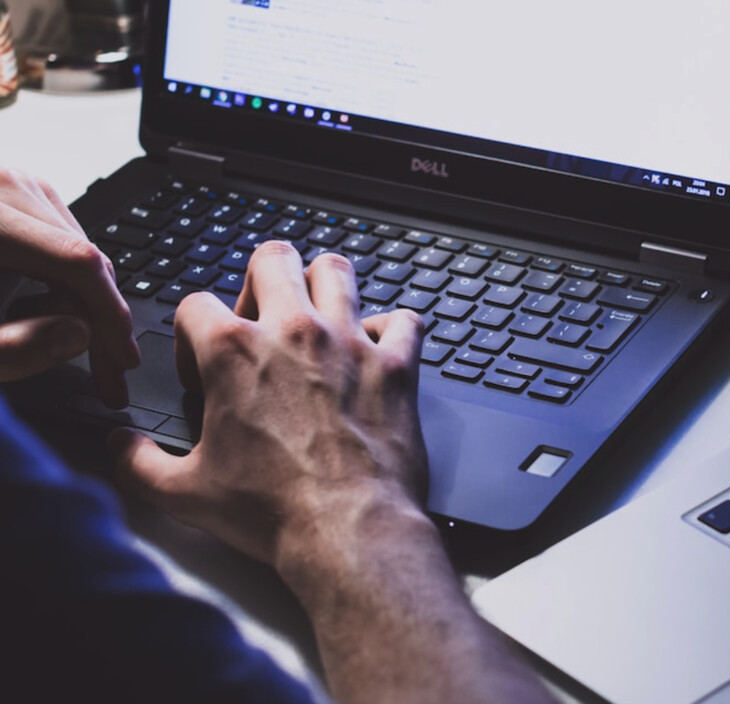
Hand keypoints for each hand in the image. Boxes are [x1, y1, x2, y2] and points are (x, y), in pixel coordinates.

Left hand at [0, 170, 139, 405]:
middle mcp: (2, 186)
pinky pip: (60, 243)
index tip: (122, 361)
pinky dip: (65, 284)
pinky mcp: (11, 195)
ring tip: (75, 351)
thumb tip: (79, 336)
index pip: (77, 263)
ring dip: (86, 305)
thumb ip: (14, 347)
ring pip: (79, 252)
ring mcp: (9, 185)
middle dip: (103, 321)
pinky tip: (53, 316)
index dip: (110, 317)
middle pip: (85, 257)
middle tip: (110, 375)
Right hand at [108, 242, 428, 563]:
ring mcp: (349, 343)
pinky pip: (404, 319)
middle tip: (261, 318)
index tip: (201, 367)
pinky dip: (392, 329)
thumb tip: (120, 445)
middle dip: (260, 280)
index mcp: (232, 352)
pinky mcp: (396, 365)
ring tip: (318, 315)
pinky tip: (378, 349)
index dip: (190, 333)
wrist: (348, 531)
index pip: (195, 304)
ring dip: (325, 286)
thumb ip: (138, 462)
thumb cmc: (273, 512)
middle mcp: (293, 332)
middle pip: (272, 258)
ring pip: (337, 270)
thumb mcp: (183, 493)